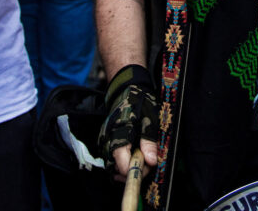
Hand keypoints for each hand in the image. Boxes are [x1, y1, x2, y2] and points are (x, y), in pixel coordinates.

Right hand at [98, 65, 158, 180]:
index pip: (122, 166)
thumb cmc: (139, 101)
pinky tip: (135, 152)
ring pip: (113, 165)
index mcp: (118, 135)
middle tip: (148, 161)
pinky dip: (124, 159)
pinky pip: (113, 157)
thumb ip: (148, 141)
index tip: (149, 164)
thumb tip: (152, 161)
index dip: (137, 169)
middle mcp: (108, 140)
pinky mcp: (107, 140)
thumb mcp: (149, 118)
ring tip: (143, 155)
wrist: (127, 87)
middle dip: (133, 170)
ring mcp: (105, 141)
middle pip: (116, 169)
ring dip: (128, 165)